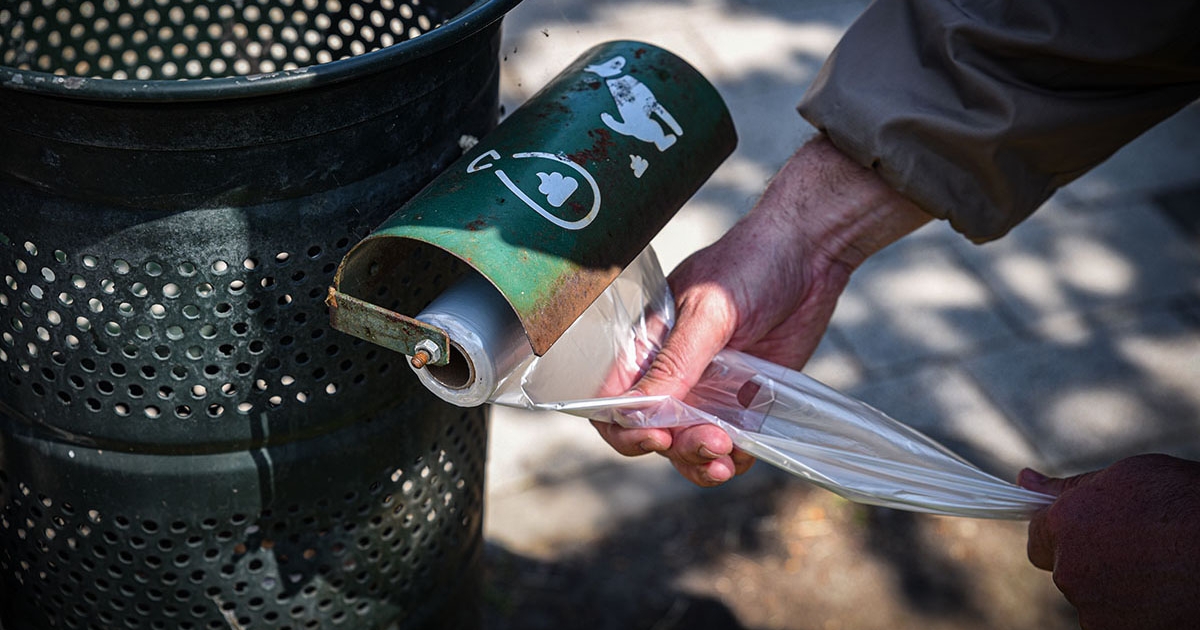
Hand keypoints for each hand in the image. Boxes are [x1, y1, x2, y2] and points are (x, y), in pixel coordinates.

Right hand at [593, 134, 930, 485]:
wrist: (810, 254)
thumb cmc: (750, 264)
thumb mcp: (708, 310)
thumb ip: (675, 361)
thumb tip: (639, 409)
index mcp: (647, 347)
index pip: (613, 401)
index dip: (624, 428)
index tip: (655, 437)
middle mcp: (673, 375)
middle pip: (651, 433)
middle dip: (674, 448)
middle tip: (709, 442)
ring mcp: (709, 391)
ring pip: (689, 446)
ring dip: (702, 460)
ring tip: (727, 456)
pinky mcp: (745, 401)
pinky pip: (730, 445)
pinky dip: (734, 458)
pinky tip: (744, 453)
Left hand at [1019, 454, 1199, 628]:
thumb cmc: (1187, 505)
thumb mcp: (1127, 477)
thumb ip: (1069, 488)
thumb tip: (1023, 480)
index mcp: (1066, 526)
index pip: (1038, 541)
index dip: (1062, 537)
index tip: (1085, 533)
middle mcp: (1072, 572)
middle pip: (1070, 572)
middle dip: (1096, 561)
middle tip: (1143, 547)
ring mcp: (1097, 611)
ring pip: (1097, 600)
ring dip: (1120, 589)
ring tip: (1164, 569)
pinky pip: (1120, 622)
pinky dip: (1141, 613)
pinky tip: (1169, 592)